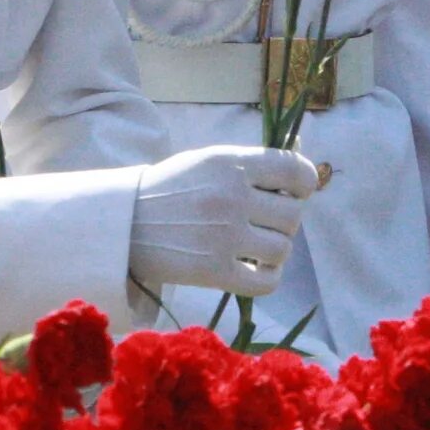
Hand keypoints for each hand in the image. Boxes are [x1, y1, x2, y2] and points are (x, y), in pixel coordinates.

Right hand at [126, 145, 318, 295]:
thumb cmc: (172, 188)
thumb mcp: (209, 160)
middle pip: (293, 215)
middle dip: (283, 220)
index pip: (297, 171)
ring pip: (283, 249)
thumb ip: (254, 161)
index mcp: (232, 164)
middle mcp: (233, 197)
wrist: (125, 223)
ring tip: (254, 246)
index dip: (304, 184)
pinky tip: (254, 269)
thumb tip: (303, 148)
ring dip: (274, 250)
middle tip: (262, 222)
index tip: (293, 192)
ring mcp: (225, 236)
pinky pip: (267, 282)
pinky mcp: (215, 271)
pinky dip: (267, 277)